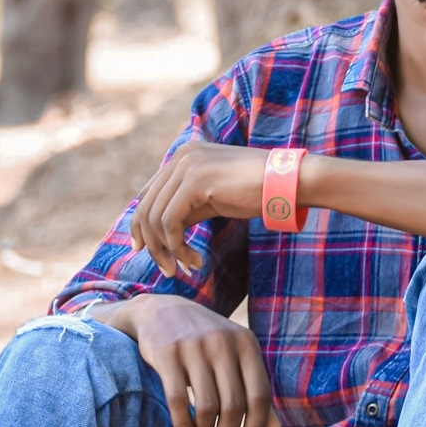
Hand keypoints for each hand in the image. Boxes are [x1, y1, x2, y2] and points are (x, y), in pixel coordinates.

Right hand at [125, 293, 280, 426]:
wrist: (162, 311)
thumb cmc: (207, 342)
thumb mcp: (236, 357)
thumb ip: (254, 391)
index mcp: (246, 344)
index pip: (260, 395)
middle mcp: (223, 343)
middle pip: (233, 405)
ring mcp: (194, 347)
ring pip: (206, 406)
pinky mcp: (167, 354)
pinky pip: (177, 401)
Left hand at [130, 142, 269, 276]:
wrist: (285, 182)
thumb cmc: (254, 192)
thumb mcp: (211, 198)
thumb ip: (184, 207)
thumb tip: (157, 233)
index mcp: (182, 156)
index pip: (147, 194)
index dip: (140, 226)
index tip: (145, 250)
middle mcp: (180, 157)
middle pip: (145, 207)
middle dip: (153, 244)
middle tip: (168, 270)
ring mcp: (186, 166)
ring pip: (155, 217)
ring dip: (167, 250)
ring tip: (186, 267)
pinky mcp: (195, 181)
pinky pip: (170, 222)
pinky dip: (177, 247)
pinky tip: (195, 259)